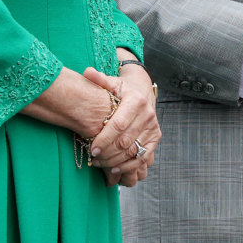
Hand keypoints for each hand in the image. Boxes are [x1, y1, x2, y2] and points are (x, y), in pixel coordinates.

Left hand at [84, 63, 161, 184]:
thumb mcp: (112, 82)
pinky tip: (115, 170)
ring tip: (100, 164)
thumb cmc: (122, 89)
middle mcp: (148, 115)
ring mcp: (153, 127)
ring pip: (134, 152)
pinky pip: (144, 157)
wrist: (143, 90)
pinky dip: (129, 166)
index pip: (119, 125)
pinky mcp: (156, 137)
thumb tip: (87, 72)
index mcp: (136, 101)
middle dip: (107, 153)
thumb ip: (99, 79)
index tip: (91, 148)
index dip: (104, 139)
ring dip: (116, 162)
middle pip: (126, 141)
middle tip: (93, 158)